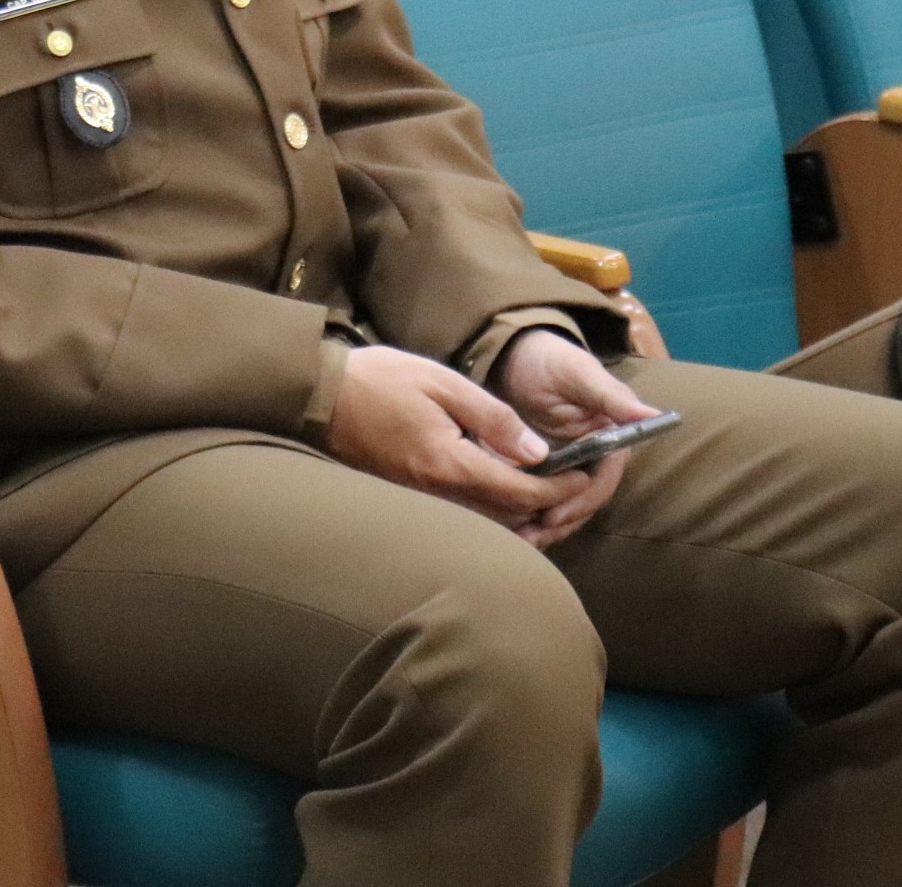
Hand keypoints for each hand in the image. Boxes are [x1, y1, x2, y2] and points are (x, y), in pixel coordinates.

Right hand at [325, 345, 592, 545]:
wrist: (319, 397)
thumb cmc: (379, 380)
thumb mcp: (442, 382)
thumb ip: (492, 416)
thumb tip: (536, 450)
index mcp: (450, 462)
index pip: (519, 492)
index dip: (557, 489)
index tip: (583, 475)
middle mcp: (438, 491)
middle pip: (508, 516)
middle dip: (546, 506)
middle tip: (572, 484)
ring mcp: (422, 498)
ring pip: (487, 522)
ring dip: (520, 512)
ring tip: (545, 490)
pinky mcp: (410, 496)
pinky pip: (463, 515)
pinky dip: (492, 510)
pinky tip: (500, 489)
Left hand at [493, 330, 659, 544]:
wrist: (514, 357)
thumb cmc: (552, 359)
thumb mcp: (580, 373)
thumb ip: (611, 396)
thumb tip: (652, 414)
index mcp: (612, 440)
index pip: (602, 481)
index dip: (581, 501)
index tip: (554, 514)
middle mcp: (595, 459)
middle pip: (583, 502)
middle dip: (560, 521)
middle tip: (529, 535)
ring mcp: (569, 469)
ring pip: (564, 508)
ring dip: (545, 529)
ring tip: (518, 541)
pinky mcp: (543, 473)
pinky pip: (542, 501)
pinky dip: (528, 517)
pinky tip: (508, 530)